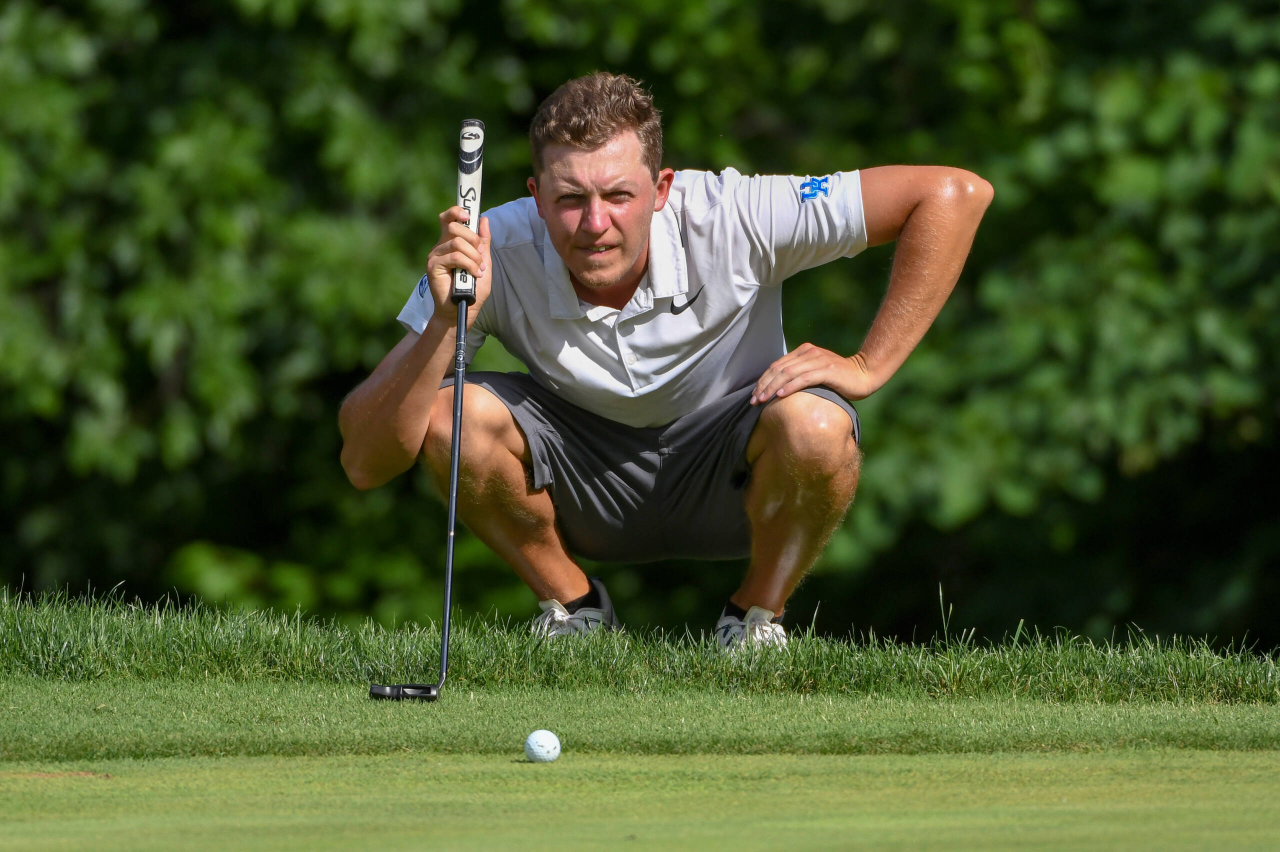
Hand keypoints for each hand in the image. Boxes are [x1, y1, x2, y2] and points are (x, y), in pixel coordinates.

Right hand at [423, 206, 491, 328]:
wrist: (462, 310)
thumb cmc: (472, 289)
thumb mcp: (483, 262)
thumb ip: (483, 242)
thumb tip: (484, 219)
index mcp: (451, 242)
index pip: (449, 218)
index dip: (456, 211)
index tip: (468, 215)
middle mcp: (441, 246)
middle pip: (454, 227)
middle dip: (472, 239)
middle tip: (480, 255)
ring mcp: (435, 255)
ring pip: (456, 243)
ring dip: (473, 257)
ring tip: (478, 270)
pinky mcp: (433, 266)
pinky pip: (454, 257)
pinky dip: (469, 265)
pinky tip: (474, 275)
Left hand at [750, 344, 882, 403]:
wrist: (864, 375)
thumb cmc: (838, 378)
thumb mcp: (815, 371)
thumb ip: (799, 374)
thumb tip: (777, 388)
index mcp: (803, 351)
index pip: (777, 365)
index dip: (763, 380)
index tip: (754, 395)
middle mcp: (809, 352)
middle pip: (779, 369)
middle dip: (764, 385)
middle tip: (754, 400)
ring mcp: (818, 360)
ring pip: (788, 374)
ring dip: (772, 388)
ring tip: (763, 400)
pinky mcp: (827, 370)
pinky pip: (804, 379)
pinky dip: (790, 387)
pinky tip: (780, 396)